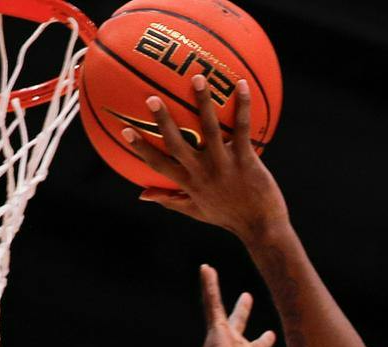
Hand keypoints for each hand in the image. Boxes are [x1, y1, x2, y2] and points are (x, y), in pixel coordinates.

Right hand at [123, 77, 289, 243]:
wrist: (262, 228)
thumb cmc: (229, 217)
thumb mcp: (196, 211)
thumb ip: (170, 200)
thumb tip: (142, 195)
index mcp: (189, 183)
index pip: (159, 164)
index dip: (141, 148)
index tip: (125, 130)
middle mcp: (203, 173)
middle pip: (178, 144)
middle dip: (164, 121)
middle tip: (152, 98)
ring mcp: (224, 165)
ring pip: (210, 129)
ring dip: (203, 103)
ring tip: (197, 78)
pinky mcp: (246, 160)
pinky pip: (242, 129)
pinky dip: (242, 106)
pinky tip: (241, 84)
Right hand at [194, 264, 296, 346]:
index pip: (258, 346)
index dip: (265, 340)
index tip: (270, 333)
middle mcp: (234, 344)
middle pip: (239, 323)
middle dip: (242, 310)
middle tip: (247, 297)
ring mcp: (222, 335)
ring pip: (218, 307)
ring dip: (214, 289)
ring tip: (209, 271)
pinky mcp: (215, 328)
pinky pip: (211, 302)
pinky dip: (208, 286)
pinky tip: (206, 269)